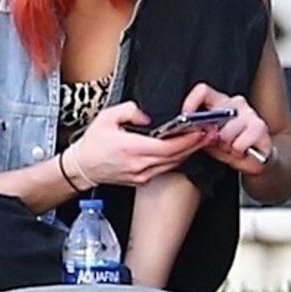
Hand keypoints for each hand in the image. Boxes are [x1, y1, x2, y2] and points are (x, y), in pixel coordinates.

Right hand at [70, 103, 215, 188]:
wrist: (80, 167)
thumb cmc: (92, 144)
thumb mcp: (107, 118)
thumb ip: (129, 111)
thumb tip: (147, 116)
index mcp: (132, 148)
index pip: (168, 147)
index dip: (188, 140)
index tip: (201, 131)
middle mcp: (139, 164)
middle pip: (176, 156)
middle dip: (195, 145)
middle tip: (210, 133)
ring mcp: (141, 175)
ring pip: (172, 164)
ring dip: (188, 152)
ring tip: (201, 139)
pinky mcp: (141, 179)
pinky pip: (164, 169)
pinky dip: (175, 159)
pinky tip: (182, 150)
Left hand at [180, 82, 274, 175]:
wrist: (254, 160)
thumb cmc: (229, 148)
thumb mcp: (208, 141)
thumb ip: (198, 133)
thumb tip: (188, 130)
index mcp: (219, 103)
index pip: (204, 92)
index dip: (192, 101)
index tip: (186, 116)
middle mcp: (235, 104)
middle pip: (219, 111)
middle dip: (214, 132)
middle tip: (216, 143)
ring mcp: (250, 113)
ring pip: (231, 126)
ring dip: (228, 142)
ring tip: (230, 148)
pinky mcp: (261, 126)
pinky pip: (244, 137)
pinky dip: (239, 147)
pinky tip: (240, 150)